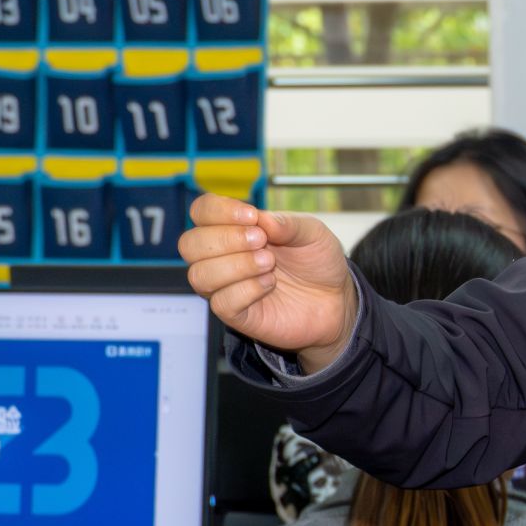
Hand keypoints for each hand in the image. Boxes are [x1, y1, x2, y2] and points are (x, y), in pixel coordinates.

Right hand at [178, 195, 357, 370]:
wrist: (337, 300)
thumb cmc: (317, 262)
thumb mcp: (312, 233)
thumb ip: (287, 223)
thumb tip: (260, 218)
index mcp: (235, 229)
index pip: (201, 212)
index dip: (218, 210)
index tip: (251, 215)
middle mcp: (222, 257)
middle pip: (189, 244)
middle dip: (224, 239)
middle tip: (261, 241)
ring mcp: (226, 287)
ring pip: (200, 275)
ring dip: (236, 265)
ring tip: (269, 263)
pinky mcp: (237, 314)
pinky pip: (221, 303)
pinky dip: (246, 290)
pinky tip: (270, 284)